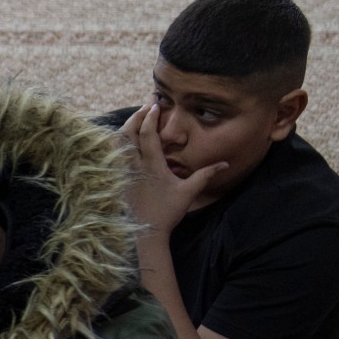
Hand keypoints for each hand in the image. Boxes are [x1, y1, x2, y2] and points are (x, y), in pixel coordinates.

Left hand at [120, 102, 226, 235]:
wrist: (147, 233)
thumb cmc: (168, 212)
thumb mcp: (189, 192)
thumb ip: (206, 175)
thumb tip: (225, 163)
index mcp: (152, 166)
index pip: (148, 136)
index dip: (150, 118)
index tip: (154, 105)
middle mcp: (135, 167)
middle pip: (127, 135)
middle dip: (135, 118)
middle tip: (144, 108)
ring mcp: (123, 174)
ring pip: (116, 146)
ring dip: (124, 129)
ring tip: (134, 120)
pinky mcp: (117, 181)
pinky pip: (112, 158)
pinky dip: (116, 145)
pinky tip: (122, 141)